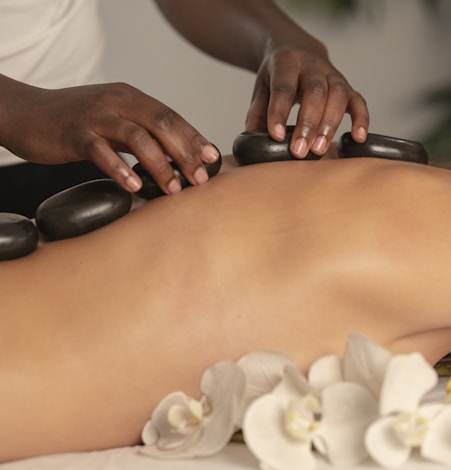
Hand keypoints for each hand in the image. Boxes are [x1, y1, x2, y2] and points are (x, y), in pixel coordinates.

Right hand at [1, 79, 219, 193]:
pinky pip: (101, 151)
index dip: (194, 138)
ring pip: (137, 137)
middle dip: (185, 153)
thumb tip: (175, 158)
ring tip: (173, 189)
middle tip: (200, 179)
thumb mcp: (114, 121)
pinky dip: (120, 169)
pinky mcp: (74, 133)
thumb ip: (141, 134)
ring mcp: (95, 116)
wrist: (25, 112)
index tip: (212, 159)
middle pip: (162, 124)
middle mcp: (117, 102)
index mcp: (131, 98)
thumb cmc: (75, 122)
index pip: (171, 116)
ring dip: (160, 165)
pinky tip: (134, 186)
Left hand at [245, 44, 368, 157]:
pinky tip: (358, 138)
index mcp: (286, 62)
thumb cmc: (277, 75)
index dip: (279, 113)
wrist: (297, 50)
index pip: (284, 88)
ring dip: (330, 125)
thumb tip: (251, 140)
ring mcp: (333, 74)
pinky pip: (358, 100)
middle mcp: (313, 65)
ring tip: (319, 150)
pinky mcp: (347, 86)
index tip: (276, 137)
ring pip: (338, 95)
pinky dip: (361, 119)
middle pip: (315, 92)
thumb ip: (257, 112)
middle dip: (307, 123)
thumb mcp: (262, 87)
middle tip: (299, 151)